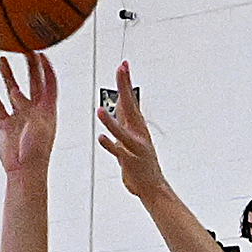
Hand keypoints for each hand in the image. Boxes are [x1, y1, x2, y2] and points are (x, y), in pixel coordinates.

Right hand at [0, 49, 58, 176]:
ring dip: (8, 75)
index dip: (46, 66)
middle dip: (29, 64)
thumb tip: (14, 91)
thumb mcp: (37, 126)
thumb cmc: (37, 152)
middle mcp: (34, 108)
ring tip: (2, 60)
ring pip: (13, 90)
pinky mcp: (7, 125)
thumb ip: (27, 107)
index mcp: (48, 108)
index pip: (49, 81)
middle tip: (24, 48)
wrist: (25, 172)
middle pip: (33, 80)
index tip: (41, 51)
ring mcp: (20, 115)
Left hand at [91, 61, 165, 199]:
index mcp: (137, 126)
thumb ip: (124, 120)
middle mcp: (138, 133)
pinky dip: (110, 145)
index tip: (123, 64)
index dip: (125, 83)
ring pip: (122, 132)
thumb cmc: (140, 161)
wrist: (152, 186)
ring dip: (111, 121)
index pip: (130, 100)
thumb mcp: (131, 136)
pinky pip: (119, 152)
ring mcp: (135, 147)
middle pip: (130, 106)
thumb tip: (120, 102)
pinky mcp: (131, 162)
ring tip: (100, 110)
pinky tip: (101, 138)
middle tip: (121, 69)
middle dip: (125, 87)